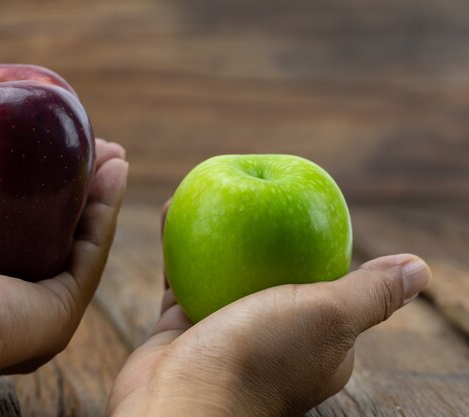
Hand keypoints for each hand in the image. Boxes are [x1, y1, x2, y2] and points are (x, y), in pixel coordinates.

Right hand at [106, 203, 431, 416]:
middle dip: (258, 232)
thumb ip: (371, 293)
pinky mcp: (184, 327)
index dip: (313, 242)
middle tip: (251, 191)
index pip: (323, 283)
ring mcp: (224, 332)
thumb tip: (419, 268)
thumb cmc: (257, 359)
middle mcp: (271, 340)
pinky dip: (178, 245)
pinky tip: (172, 209)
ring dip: (213, 232)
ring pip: (221, 270)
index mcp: (315, 345)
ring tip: (208, 191)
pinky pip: (182, 276)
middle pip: (268, 272)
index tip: (298, 208)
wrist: (179, 401)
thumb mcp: (328, 319)